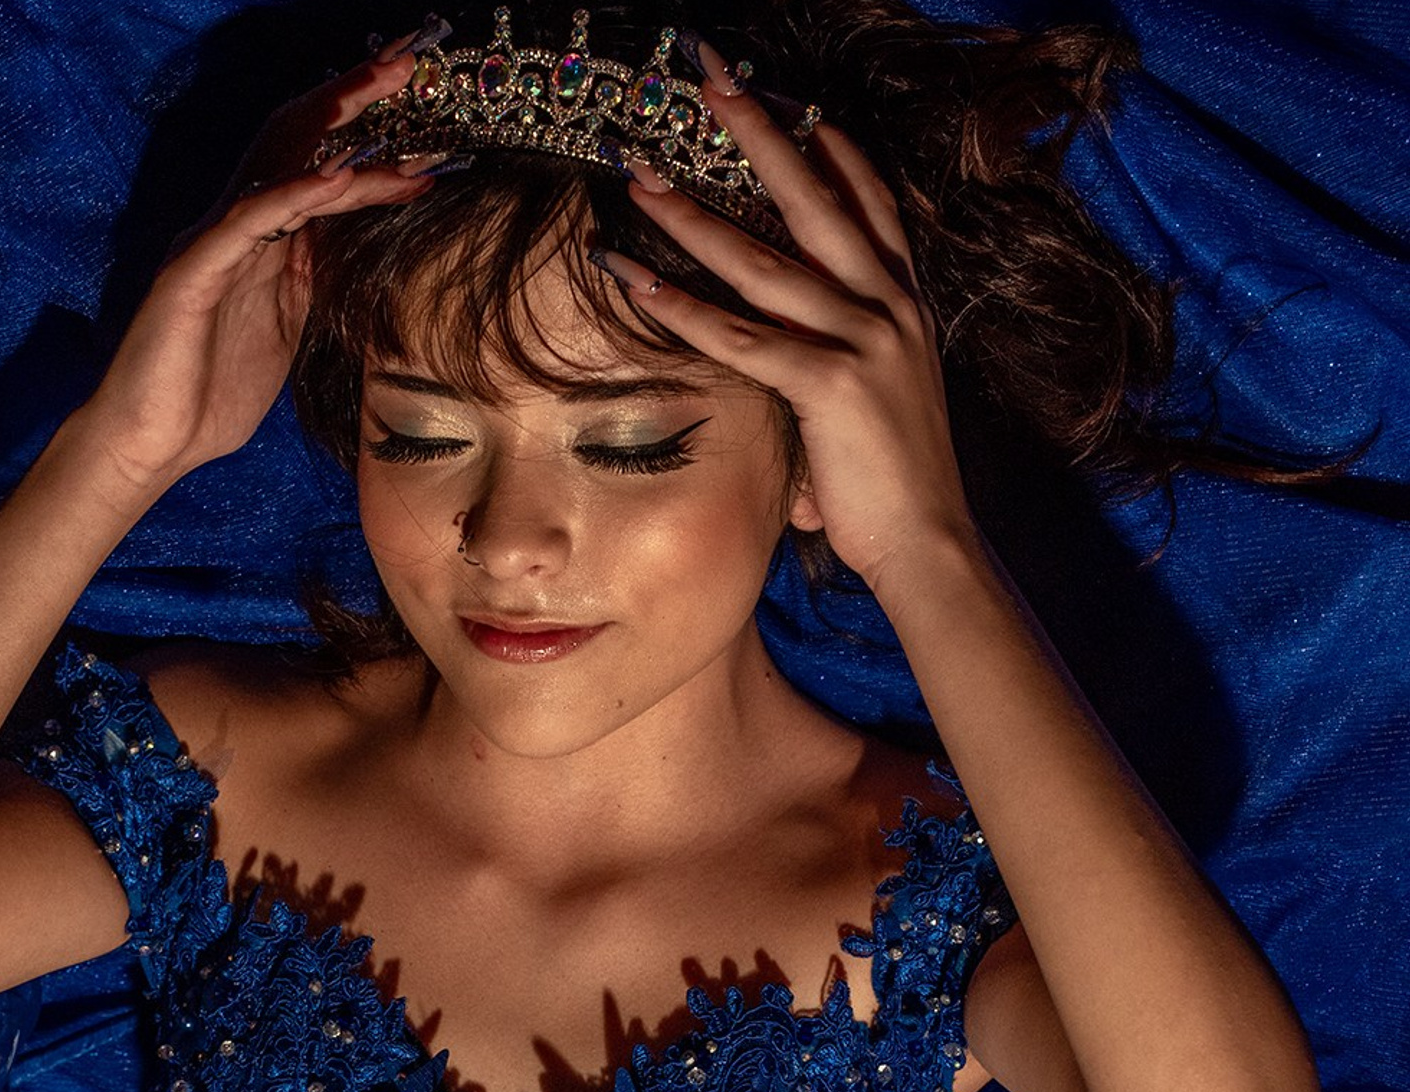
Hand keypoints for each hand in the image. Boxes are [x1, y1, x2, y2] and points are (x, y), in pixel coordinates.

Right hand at [70, 35, 439, 506]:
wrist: (152, 444)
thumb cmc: (212, 396)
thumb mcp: (287, 331)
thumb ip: (316, 284)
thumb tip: (362, 253)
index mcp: (260, 242)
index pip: (318, 168)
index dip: (371, 141)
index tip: (429, 127)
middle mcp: (235, 227)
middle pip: (297, 140)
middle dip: (353, 96)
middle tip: (410, 59)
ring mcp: (213, 243)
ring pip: (279, 166)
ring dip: (338, 128)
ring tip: (388, 90)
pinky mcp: (194, 271)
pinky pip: (250, 221)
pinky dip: (296, 194)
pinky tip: (338, 177)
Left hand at [603, 85, 976, 594]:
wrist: (929, 541)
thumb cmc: (892, 486)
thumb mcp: (873, 405)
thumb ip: (835, 366)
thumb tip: (789, 363)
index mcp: (904, 305)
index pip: (869, 203)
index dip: (831, 149)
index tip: (793, 103)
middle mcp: (889, 306)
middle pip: (816, 197)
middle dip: (760, 131)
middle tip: (710, 77)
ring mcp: (864, 339)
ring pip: (766, 259)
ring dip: (696, 212)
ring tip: (640, 174)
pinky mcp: (831, 384)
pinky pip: (743, 336)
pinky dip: (683, 307)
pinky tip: (636, 279)